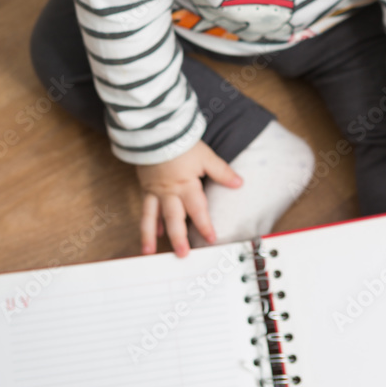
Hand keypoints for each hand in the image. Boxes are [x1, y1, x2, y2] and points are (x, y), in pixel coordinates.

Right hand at [136, 140, 242, 257]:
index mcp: (186, 185)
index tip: (211, 239)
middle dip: (178, 238)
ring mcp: (155, 191)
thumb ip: (221, 171)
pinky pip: (146, 207)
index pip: (198, 209)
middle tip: (182, 255)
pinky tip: (153, 232)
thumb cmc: (181, 143)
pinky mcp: (146, 187)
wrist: (156, 131)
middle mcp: (170, 192)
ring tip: (149, 252)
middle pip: (174, 218)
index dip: (205, 225)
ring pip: (152, 217)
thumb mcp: (205, 156)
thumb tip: (239, 183)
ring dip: (150, 235)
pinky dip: (149, 221)